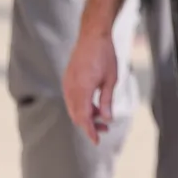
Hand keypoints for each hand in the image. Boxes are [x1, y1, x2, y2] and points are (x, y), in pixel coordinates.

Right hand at [63, 28, 117, 144]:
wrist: (93, 35)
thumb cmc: (105, 55)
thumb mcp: (111, 79)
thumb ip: (106, 101)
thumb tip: (106, 119)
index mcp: (82, 90)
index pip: (83, 118)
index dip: (89, 131)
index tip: (96, 141)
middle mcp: (70, 89)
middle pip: (76, 115)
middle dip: (89, 125)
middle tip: (104, 129)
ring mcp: (67, 84)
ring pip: (73, 108)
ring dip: (86, 115)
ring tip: (102, 117)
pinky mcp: (67, 79)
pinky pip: (72, 99)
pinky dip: (81, 106)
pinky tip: (94, 106)